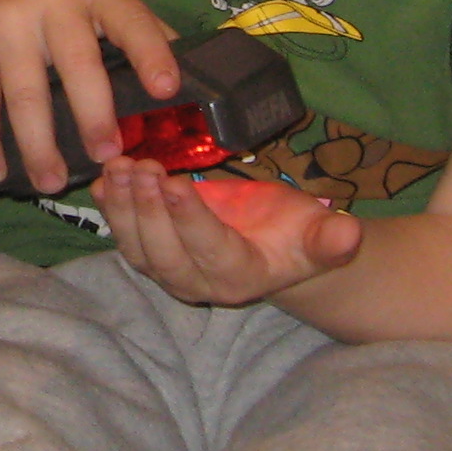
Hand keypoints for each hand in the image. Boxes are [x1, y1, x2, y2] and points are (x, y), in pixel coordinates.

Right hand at [0, 0, 178, 193]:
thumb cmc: (60, 9)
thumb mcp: (101, 7)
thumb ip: (142, 38)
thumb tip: (197, 89)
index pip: (131, 20)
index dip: (150, 53)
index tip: (166, 90)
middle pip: (76, 64)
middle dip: (93, 114)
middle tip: (105, 156)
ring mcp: (7, 18)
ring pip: (24, 92)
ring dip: (37, 144)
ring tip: (50, 183)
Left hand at [97, 161, 363, 306]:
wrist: (273, 247)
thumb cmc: (296, 235)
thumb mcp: (319, 234)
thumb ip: (330, 239)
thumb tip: (349, 234)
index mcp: (241, 278)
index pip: (210, 250)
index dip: (190, 219)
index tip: (175, 181)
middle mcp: (198, 283)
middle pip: (163, 254)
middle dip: (147, 210)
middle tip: (139, 167)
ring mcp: (169, 272)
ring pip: (136, 247)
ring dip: (122, 207)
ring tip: (118, 166)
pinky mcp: (149, 254)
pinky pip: (123, 235)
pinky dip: (110, 208)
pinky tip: (102, 179)